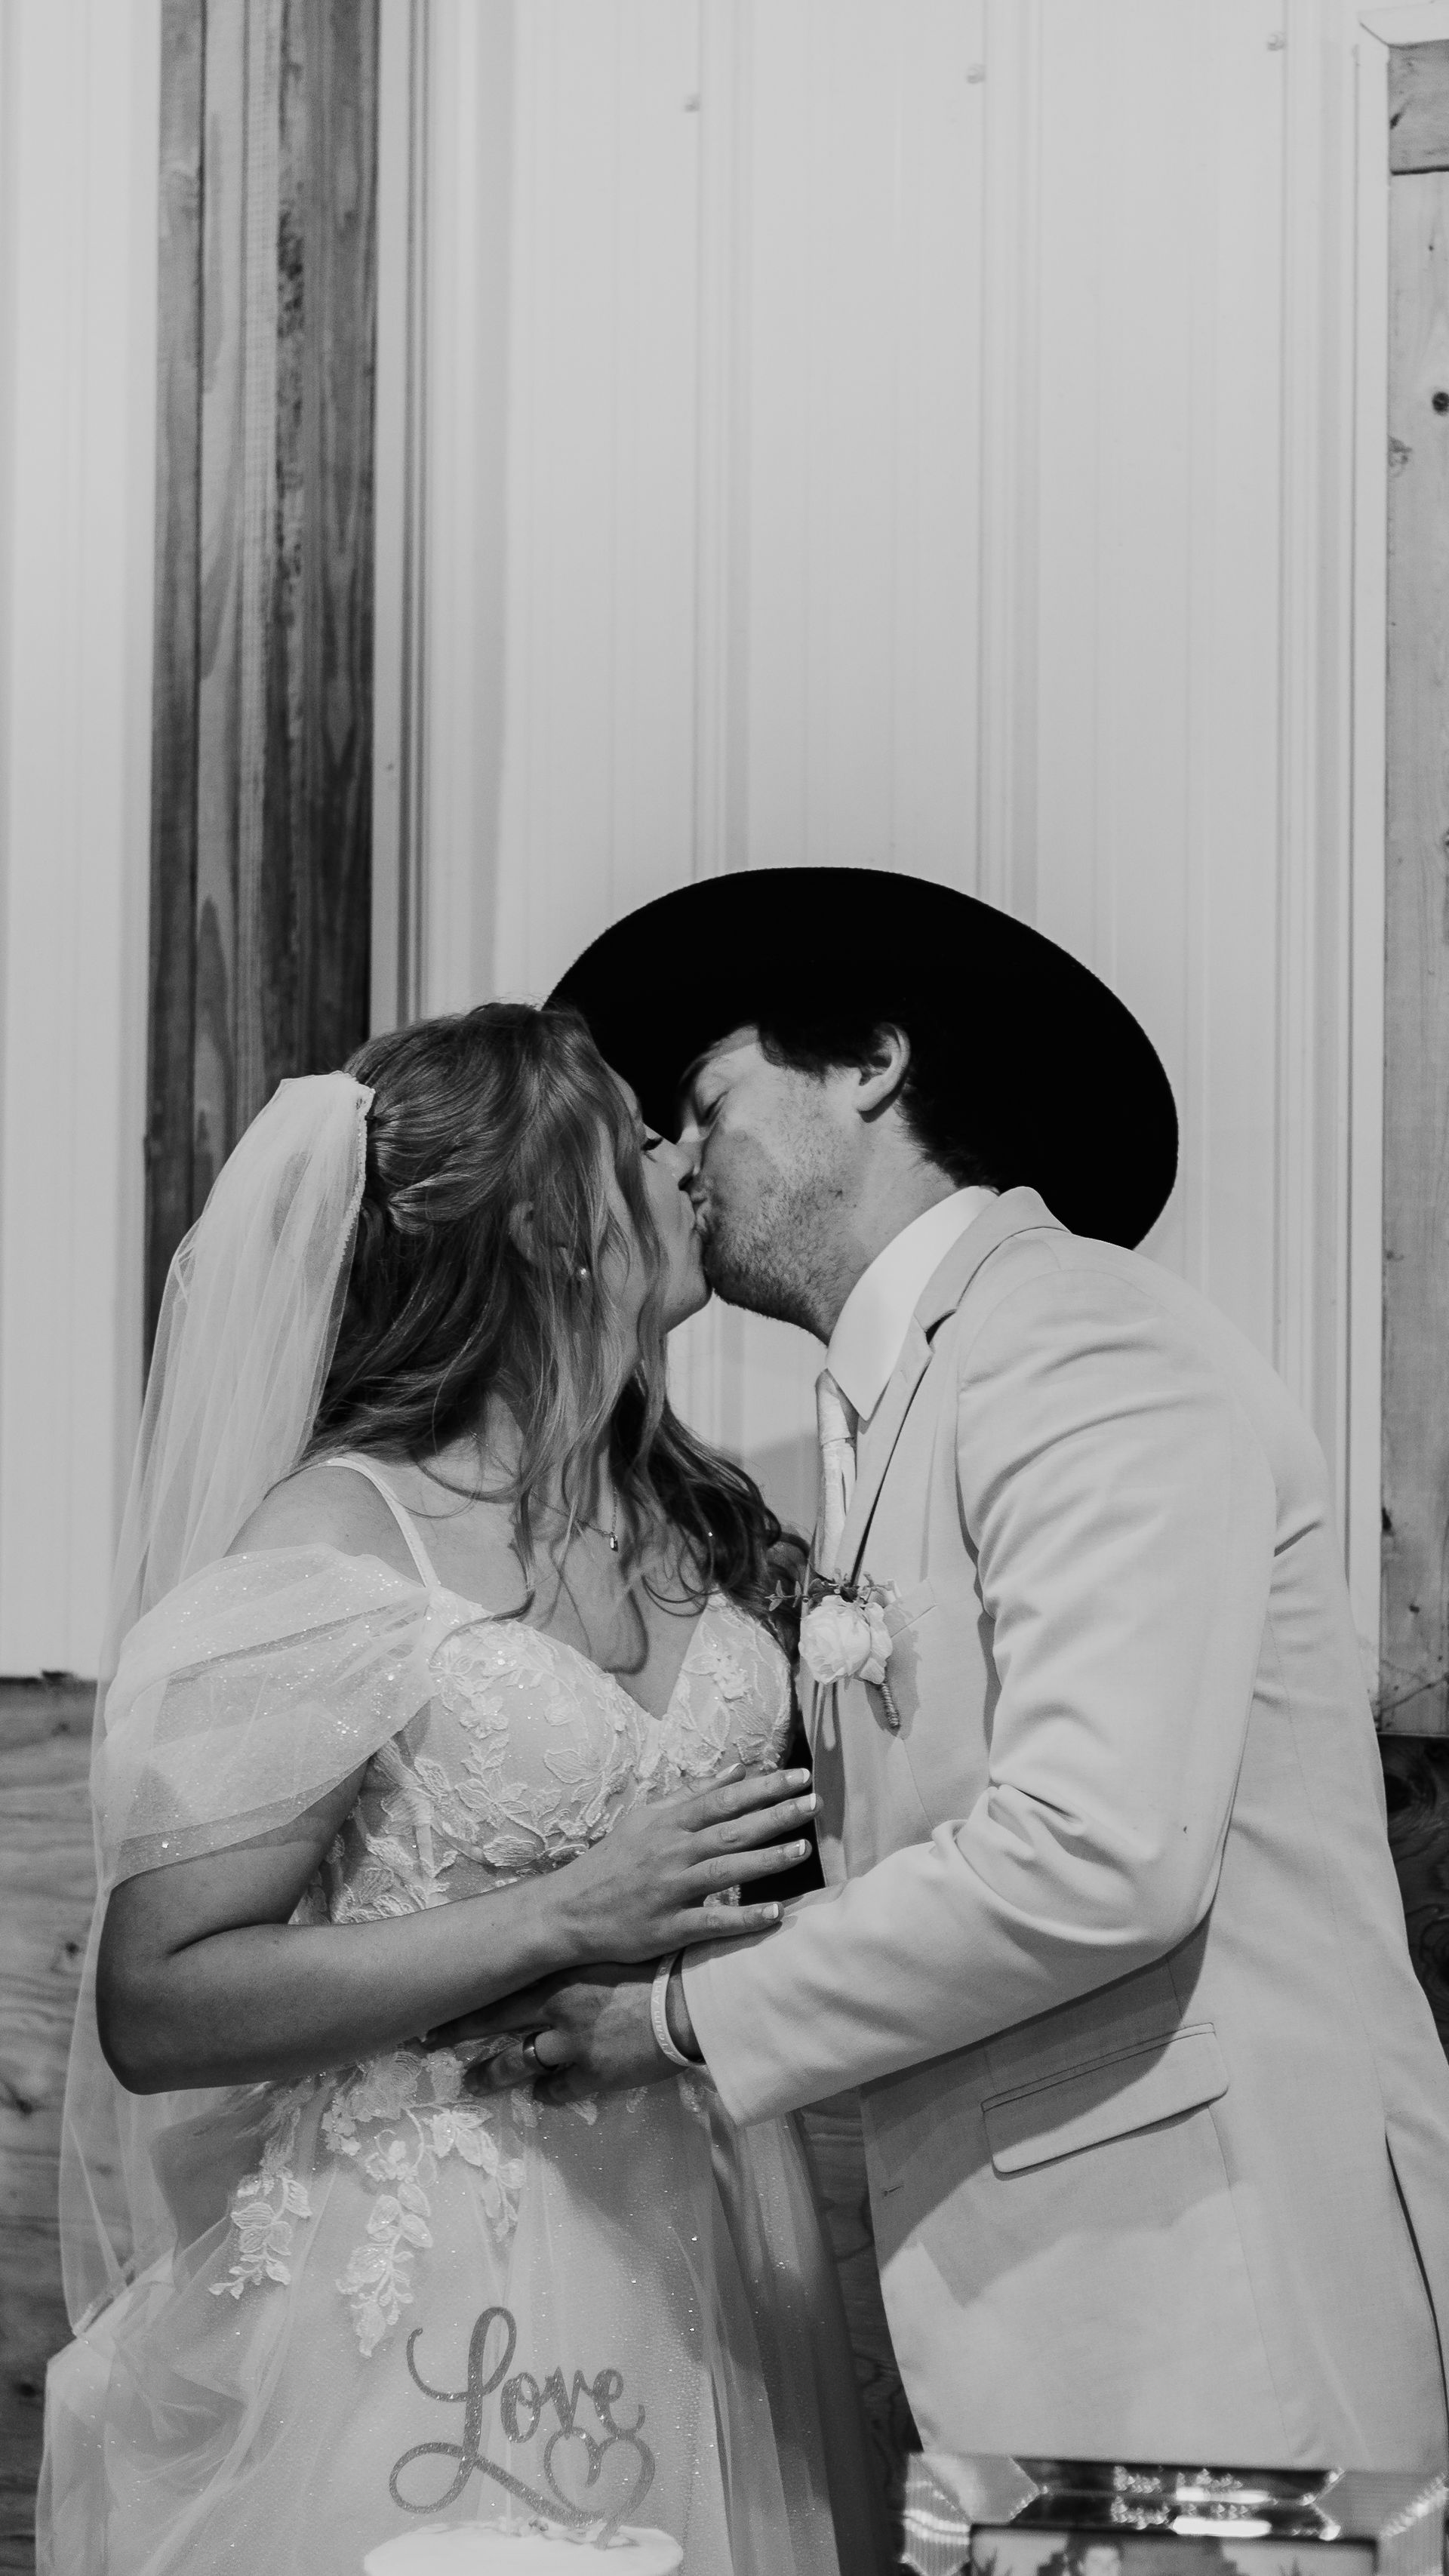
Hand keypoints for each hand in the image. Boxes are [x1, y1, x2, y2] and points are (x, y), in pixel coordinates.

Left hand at [434, 1967, 686, 2105]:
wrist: (691, 2001)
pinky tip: (541, 2096)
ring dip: (490, 2075)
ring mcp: (570, 2045)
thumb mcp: (614, 1946)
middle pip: (493, 2023)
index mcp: (559, 1973)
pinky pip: (558, 2090)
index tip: (437, 1999)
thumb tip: (564, 1939)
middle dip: (456, 2035)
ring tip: (471, 2083)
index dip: (466, 1994)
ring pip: (515, 2063)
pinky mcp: (591, 2075)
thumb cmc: (659, 1963)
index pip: (499, 1984)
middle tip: (427, 2043)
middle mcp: (555, 2009)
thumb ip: (583, 1951)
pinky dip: (547, 2093)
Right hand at [544, 1764, 815, 1963]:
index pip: (724, 1800)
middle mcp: (672, 1853)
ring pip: (725, 1871)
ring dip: (766, 1860)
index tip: (798, 1776)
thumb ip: (692, 1795)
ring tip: (802, 1849)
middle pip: (731, 1830)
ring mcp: (670, 1890)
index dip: (763, 1788)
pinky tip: (774, 1914)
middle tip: (814, 1802)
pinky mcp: (667, 1928)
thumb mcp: (645, 1819)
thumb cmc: (612, 1861)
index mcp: (669, 1824)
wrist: (568, 1910)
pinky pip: (711, 1923)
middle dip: (775, 1815)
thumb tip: (736, 1770)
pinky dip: (743, 1918)